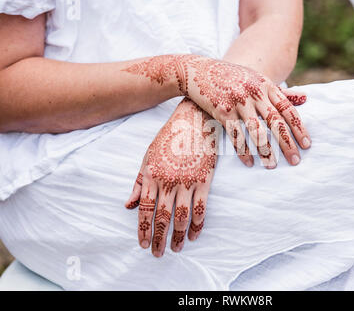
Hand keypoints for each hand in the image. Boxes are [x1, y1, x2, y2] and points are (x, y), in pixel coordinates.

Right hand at [122, 55, 310, 168]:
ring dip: (265, 150)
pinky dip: (242, 150)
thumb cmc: (231, 77)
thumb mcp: (257, 79)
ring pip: (255, 131)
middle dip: (287, 143)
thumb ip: (280, 92)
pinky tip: (249, 162)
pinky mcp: (221, 110)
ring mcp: (237, 101)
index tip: (307, 145)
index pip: (287, 109)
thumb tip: (306, 98)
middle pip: (275, 122)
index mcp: (266, 85)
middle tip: (296, 161)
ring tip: (272, 166)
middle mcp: (254, 93)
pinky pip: (235, 134)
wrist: (198, 71)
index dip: (299, 128)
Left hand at [124, 98, 217, 256]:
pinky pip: (201, 208)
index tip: (143, 244)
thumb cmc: (169, 138)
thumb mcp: (147, 157)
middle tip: (158, 253)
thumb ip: (138, 182)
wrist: (193, 121)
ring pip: (182, 217)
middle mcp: (168, 182)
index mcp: (151, 175)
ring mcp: (187, 182)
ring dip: (178, 236)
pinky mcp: (204, 181)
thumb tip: (129, 205)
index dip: (144, 229)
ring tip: (176, 248)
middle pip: (162, 217)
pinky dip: (198, 224)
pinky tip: (194, 235)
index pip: (145, 210)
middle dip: (159, 238)